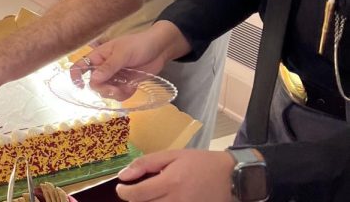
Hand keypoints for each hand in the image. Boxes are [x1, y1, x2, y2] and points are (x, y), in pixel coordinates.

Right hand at [75, 21, 188, 87]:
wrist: (160, 49)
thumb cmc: (139, 45)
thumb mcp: (123, 53)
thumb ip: (109, 67)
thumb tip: (92, 80)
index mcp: (99, 56)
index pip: (80, 66)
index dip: (76, 77)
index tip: (80, 86)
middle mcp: (104, 68)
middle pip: (94, 84)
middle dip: (104, 89)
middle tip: (115, 89)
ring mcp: (114, 77)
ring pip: (107, 92)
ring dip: (116, 93)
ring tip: (128, 87)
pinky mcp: (125, 84)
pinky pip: (119, 95)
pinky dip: (125, 94)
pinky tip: (133, 86)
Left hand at [116, 149, 234, 201]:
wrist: (230, 176)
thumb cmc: (200, 163)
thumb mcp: (172, 155)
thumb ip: (146, 164)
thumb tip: (123, 175)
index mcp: (170, 183)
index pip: (137, 195)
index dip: (123, 192)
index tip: (121, 187)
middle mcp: (177, 201)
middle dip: (135, 199)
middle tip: (138, 190)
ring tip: (151, 194)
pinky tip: (163, 198)